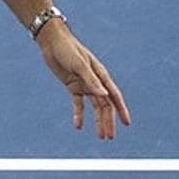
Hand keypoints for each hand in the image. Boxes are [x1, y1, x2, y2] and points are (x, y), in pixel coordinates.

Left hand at [36, 23, 130, 138]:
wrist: (51, 41)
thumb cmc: (67, 49)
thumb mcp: (79, 64)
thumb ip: (91, 81)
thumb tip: (104, 96)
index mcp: (100, 75)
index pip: (114, 95)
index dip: (121, 109)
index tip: (127, 123)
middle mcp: (95, 81)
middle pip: (105, 105)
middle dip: (108, 121)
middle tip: (109, 137)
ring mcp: (84, 84)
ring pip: (94, 107)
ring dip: (97, 121)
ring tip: (100, 136)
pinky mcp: (73, 86)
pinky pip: (78, 104)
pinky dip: (79, 115)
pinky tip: (78, 126)